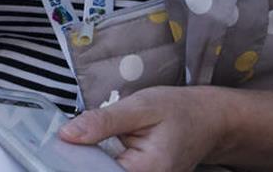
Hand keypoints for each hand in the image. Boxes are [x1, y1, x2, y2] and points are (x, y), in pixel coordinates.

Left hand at [59, 85, 227, 171]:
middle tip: (77, 136)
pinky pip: (114, 169)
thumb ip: (103, 122)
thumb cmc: (179, 110)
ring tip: (101, 137)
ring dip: (94, 156)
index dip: (77, 158)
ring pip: (106, 170)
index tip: (64, 142)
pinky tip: (107, 144)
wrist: (208, 119)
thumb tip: (67, 134)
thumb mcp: (140, 107)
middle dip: (85, 156)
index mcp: (149, 169)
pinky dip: (104, 157)